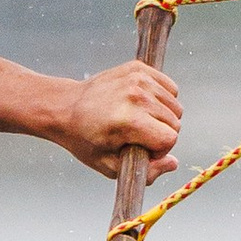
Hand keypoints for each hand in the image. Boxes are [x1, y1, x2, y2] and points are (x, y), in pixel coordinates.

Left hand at [54, 62, 180, 182]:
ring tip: (140, 120)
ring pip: (174, 104)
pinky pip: (169, 87)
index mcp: (129, 121)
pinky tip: (144, 105)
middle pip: (175, 121)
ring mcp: (138, 79)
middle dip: (162, 133)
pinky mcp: (139, 68)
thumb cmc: (86, 139)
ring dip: (162, 116)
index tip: (143, 150)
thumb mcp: (111, 166)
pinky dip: (162, 98)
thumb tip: (173, 163)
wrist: (66, 107)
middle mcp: (136, 95)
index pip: (170, 138)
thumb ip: (146, 171)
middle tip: (140, 136)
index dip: (160, 150)